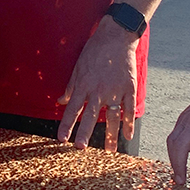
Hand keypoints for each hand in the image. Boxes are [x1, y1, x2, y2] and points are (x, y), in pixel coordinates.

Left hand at [56, 18, 137, 150]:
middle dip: (85, 133)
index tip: (62, 139)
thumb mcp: (77, 67)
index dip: (67, 125)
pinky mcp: (129, 88)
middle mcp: (98, 91)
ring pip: (112, 117)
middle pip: (90, 116)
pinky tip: (127, 136)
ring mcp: (115, 90)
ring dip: (110, 135)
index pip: (72, 109)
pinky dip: (129, 123)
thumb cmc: (94, 51)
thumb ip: (70, 87)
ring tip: (109, 151)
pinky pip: (129, 109)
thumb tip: (60, 101)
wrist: (116, 37)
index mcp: (83, 85)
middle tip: (81, 148)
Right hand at [167, 97, 189, 188]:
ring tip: (179, 175)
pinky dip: (173, 151)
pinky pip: (172, 136)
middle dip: (179, 166)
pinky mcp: (181, 119)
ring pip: (172, 142)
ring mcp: (186, 120)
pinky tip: (178, 161)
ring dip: (173, 160)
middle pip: (180, 147)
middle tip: (183, 183)